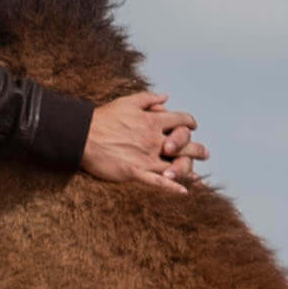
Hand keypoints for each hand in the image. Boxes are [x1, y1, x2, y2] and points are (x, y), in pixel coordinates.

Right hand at [81, 92, 204, 191]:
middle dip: (197, 149)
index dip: (190, 122)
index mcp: (153, 121)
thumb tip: (166, 97)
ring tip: (198, 176)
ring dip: (190, 170)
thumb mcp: (127, 102)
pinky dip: (173, 187)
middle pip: (185, 145)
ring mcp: (146, 158)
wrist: (83, 136)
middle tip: (204, 153)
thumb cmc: (103, 118)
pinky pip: (158, 182)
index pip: (181, 120)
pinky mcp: (135, 172)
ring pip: (176, 165)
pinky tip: (184, 192)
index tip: (192, 126)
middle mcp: (154, 140)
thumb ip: (149, 98)